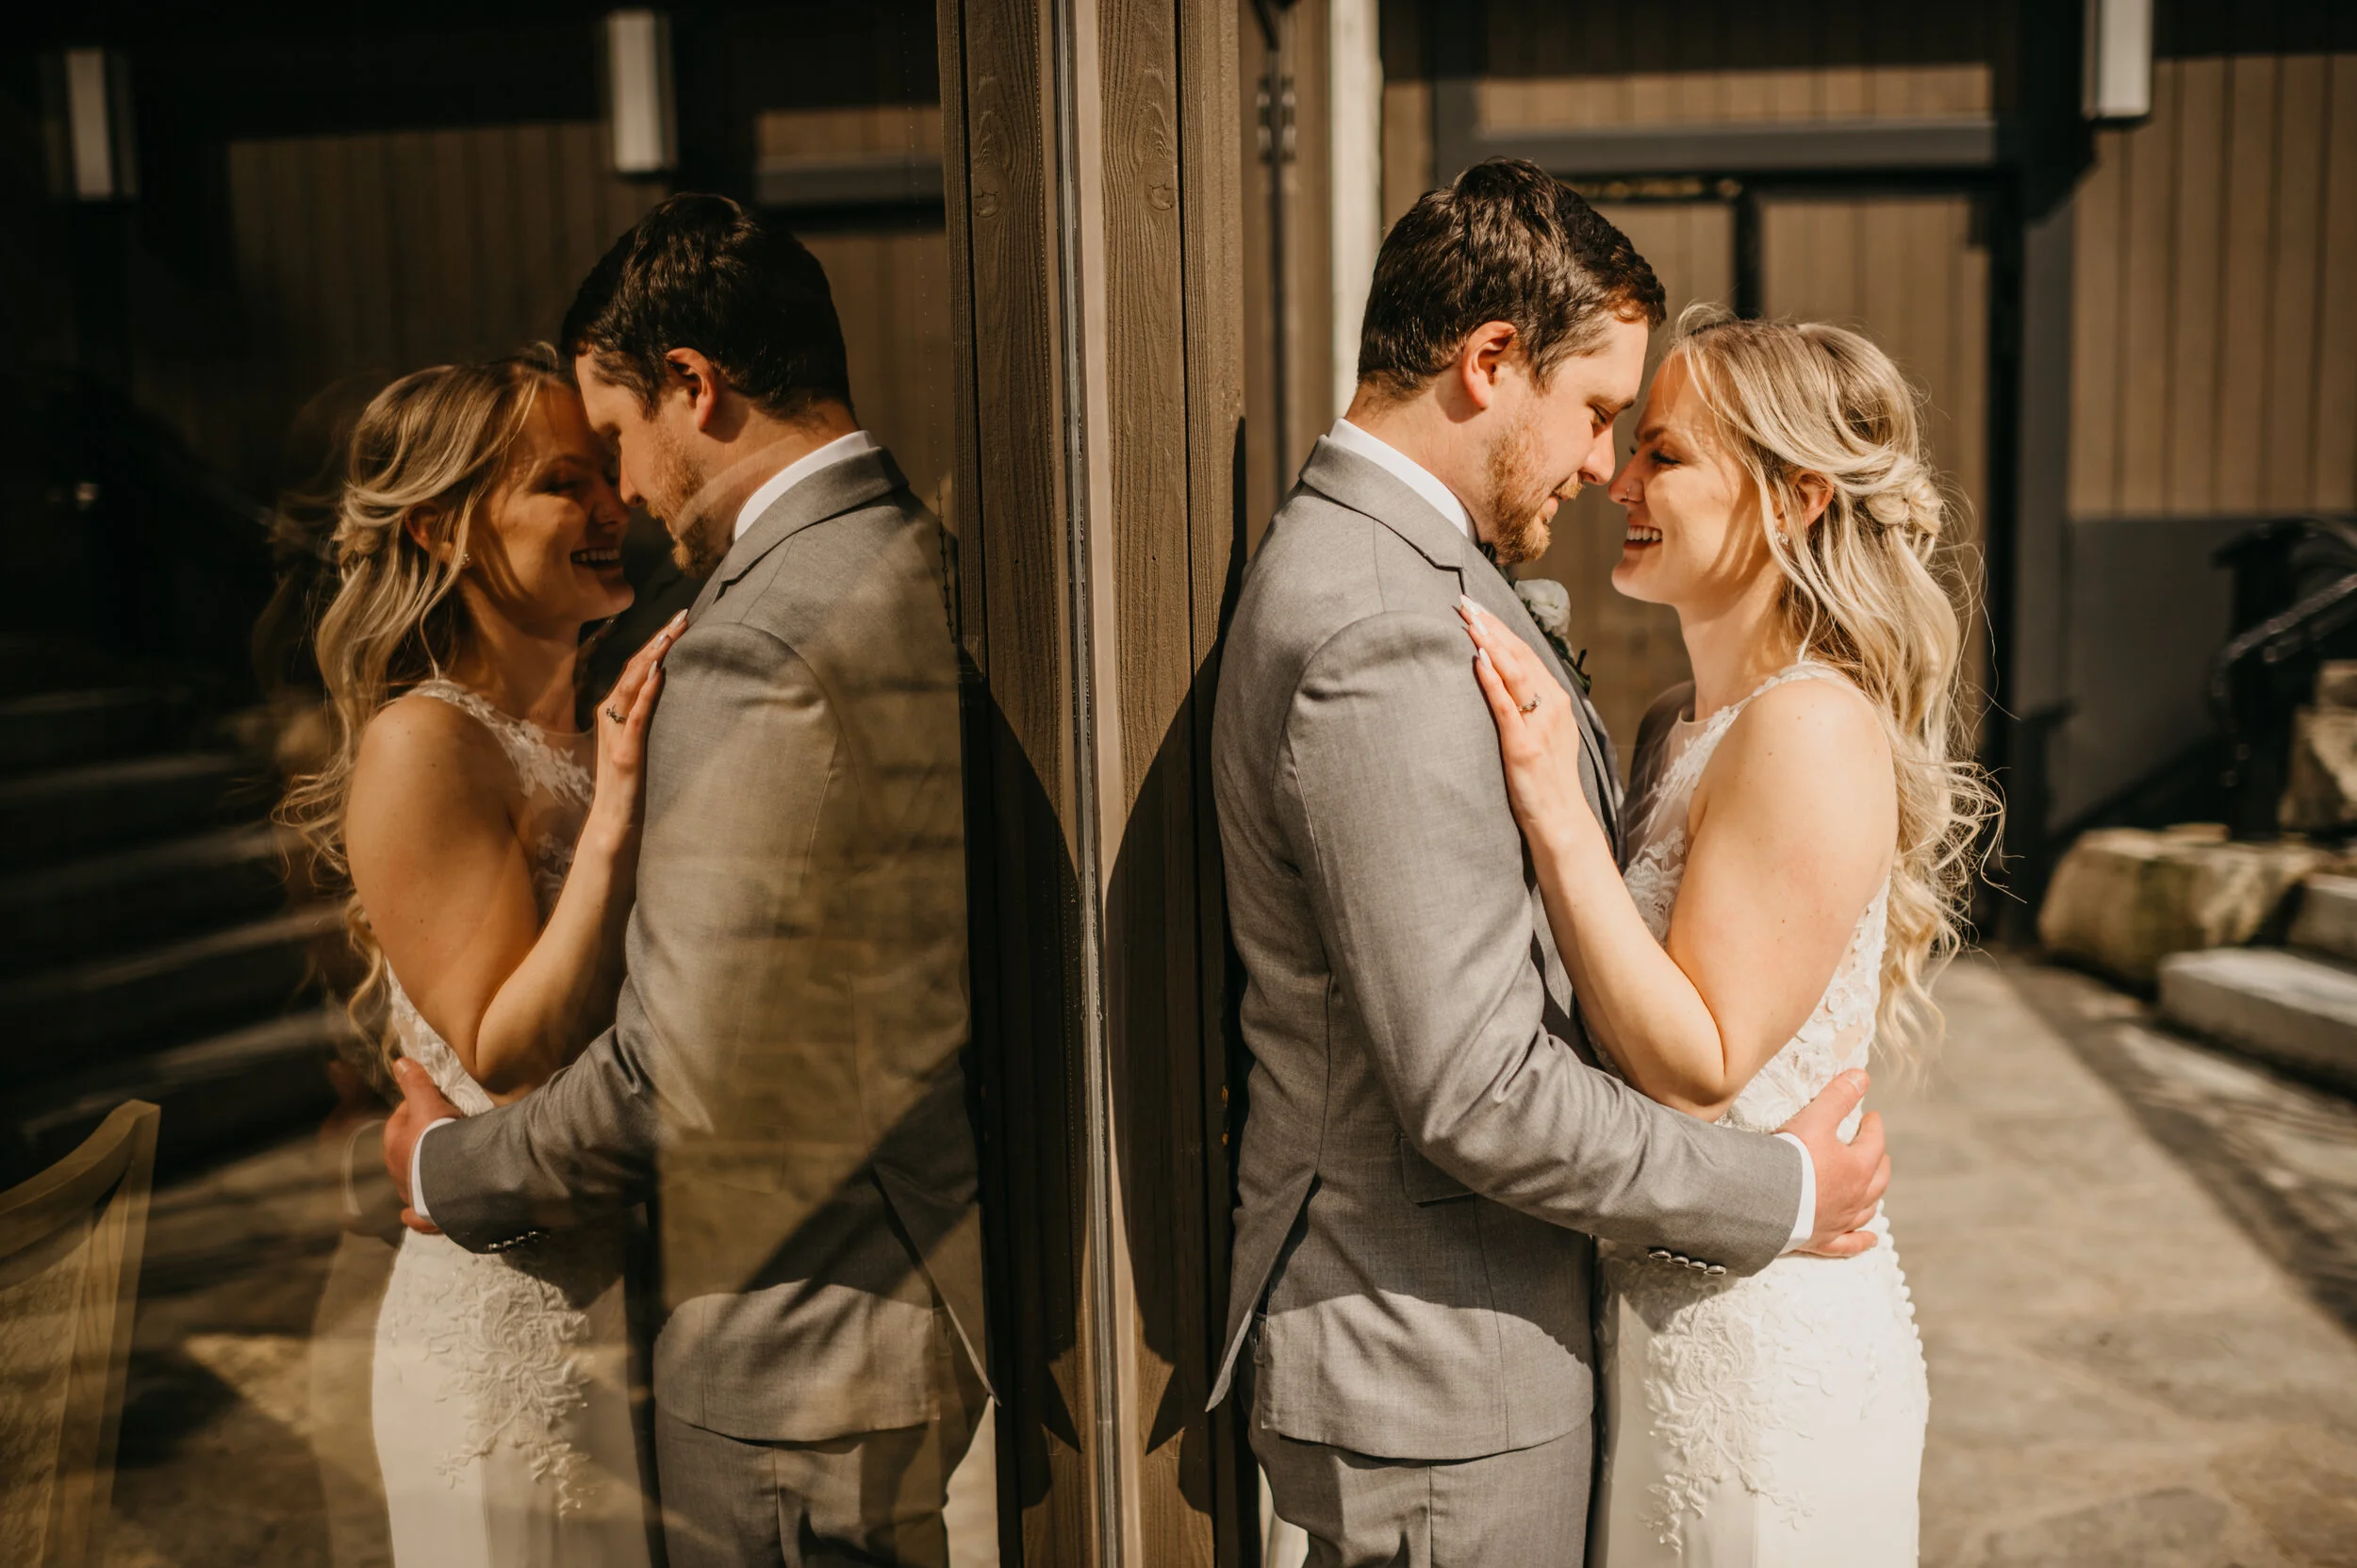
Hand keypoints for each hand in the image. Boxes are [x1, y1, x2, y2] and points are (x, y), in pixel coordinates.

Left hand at [383, 1057, 460, 1234]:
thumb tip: (399, 1061)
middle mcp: (396, 1171)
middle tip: (446, 1134)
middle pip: (405, 1150)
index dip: (419, 1108)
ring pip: (411, 1181)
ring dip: (421, 1176)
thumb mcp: (428, 1104)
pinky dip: (416, 1215)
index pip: (401, 1118)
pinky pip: (417, 1216)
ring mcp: (409, 1194)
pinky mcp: (424, 1214)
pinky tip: (414, 1216)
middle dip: (420, 1144)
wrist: (452, 1180)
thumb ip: (415, 1083)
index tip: (439, 1105)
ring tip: (444, 1168)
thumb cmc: (438, 1139)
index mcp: (393, 1143)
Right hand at [588, 611, 686, 842]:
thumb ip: (645, 712)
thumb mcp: (638, 740)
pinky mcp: (625, 754)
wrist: (613, 823)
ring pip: (633, 685)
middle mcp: (610, 715)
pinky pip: (637, 718)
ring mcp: (616, 734)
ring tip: (673, 633)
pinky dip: (648, 694)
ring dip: (653, 657)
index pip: (637, 666)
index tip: (680, 618)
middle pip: (635, 668)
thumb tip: (664, 681)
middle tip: (683, 614)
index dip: (656, 641)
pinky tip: (661, 674)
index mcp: (614, 710)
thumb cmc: (628, 783)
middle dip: (659, 639)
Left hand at [1457, 596, 1598, 850]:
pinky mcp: (1524, 746)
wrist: (1561, 821)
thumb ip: (1529, 708)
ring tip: (1468, 619)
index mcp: (1557, 702)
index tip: (1478, 608)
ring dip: (1489, 643)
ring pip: (1514, 673)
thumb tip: (1501, 681)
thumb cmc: (1546, 782)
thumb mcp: (1544, 736)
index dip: (1502, 629)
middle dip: (1491, 626)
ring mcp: (1539, 725)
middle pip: (1519, 655)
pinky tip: (1477, 659)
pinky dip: (1491, 679)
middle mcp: (1552, 707)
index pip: (1527, 654)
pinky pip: (1505, 706)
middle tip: (1464, 602)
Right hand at [1780, 1068, 1890, 1256]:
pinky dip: (1861, 1241)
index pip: (1874, 1141)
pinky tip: (1870, 1239)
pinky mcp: (1824, 1239)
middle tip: (1875, 1149)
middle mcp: (1856, 1196)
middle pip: (1878, 1177)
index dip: (1873, 1127)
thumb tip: (1862, 1075)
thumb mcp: (1815, 1119)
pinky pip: (1850, 1243)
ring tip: (1873, 1186)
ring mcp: (1842, 1220)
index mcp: (1857, 1166)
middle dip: (1878, 1160)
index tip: (1871, 1116)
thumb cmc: (1790, 1158)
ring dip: (1873, 1196)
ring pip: (1867, 1208)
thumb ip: (1838, 1096)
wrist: (1765, 1200)